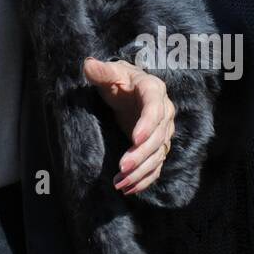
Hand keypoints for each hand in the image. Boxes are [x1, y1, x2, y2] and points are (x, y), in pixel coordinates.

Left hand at [84, 57, 175, 193]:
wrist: (129, 88)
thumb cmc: (119, 79)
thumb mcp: (111, 73)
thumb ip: (101, 71)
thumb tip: (88, 65)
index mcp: (154, 90)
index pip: (154, 109)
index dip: (147, 125)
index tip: (134, 139)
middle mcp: (164, 112)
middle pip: (158, 138)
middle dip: (141, 155)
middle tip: (123, 168)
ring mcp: (163, 132)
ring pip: (158, 155)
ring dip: (141, 172)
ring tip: (121, 184)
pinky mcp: (157, 147)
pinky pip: (156, 166)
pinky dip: (145, 180)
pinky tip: (129, 189)